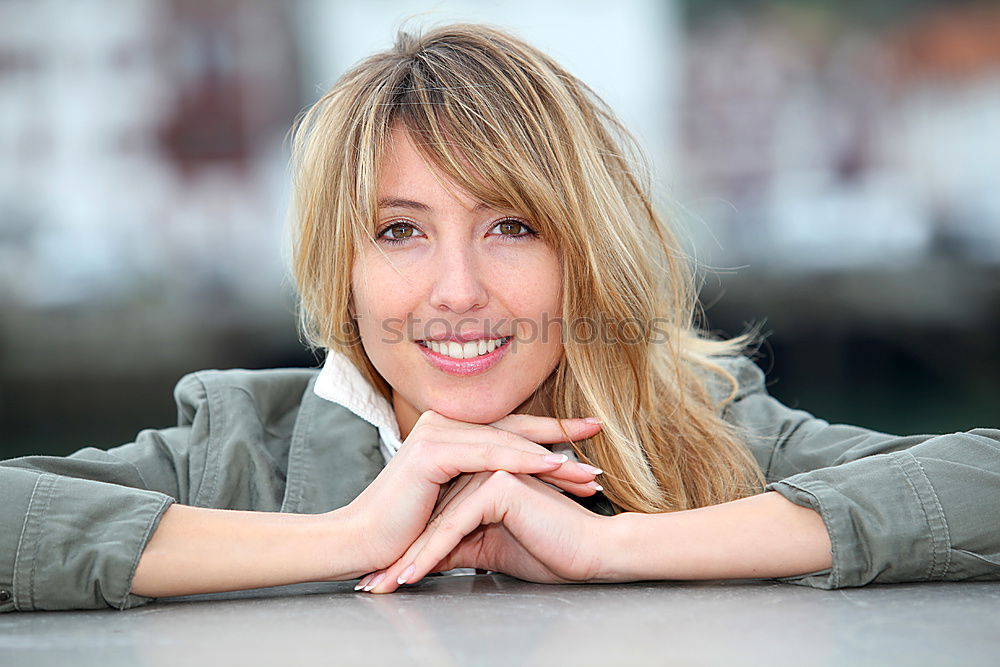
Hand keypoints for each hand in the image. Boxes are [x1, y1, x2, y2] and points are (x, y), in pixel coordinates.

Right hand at [339, 410, 603, 576]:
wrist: (362, 541)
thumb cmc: (404, 528)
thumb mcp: (453, 501)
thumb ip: (480, 486)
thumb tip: (518, 491)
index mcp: (449, 431)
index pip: (508, 428)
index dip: (549, 430)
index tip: (587, 433)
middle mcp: (443, 424)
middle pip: (513, 427)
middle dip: (559, 431)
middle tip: (599, 432)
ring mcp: (437, 433)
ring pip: (507, 440)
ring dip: (550, 452)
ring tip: (584, 465)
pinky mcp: (433, 451)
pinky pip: (489, 454)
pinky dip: (524, 459)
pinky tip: (552, 464)